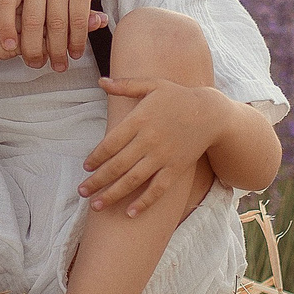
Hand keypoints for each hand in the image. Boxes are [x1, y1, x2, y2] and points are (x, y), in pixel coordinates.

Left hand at [5, 0, 117, 71]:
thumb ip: (27, 3)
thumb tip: (16, 40)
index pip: (5, 3)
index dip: (3, 27)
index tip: (7, 48)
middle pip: (31, 20)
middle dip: (33, 49)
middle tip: (37, 65)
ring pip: (56, 24)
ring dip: (58, 49)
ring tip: (60, 64)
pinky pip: (78, 19)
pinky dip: (77, 40)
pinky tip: (76, 51)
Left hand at [80, 78, 223, 216]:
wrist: (211, 113)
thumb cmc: (177, 97)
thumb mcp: (152, 84)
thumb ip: (125, 85)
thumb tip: (101, 80)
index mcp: (139, 119)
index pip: (110, 143)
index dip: (96, 157)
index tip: (86, 167)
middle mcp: (149, 140)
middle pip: (117, 165)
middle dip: (97, 181)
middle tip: (82, 192)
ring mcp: (163, 156)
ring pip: (133, 180)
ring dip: (113, 194)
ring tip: (97, 206)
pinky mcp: (176, 169)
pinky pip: (158, 189)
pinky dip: (144, 202)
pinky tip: (130, 213)